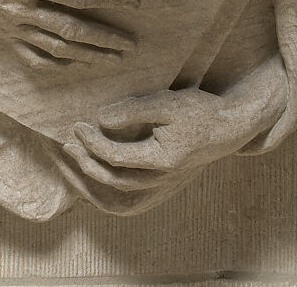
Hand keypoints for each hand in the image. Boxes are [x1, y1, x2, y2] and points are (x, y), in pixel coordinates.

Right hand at [0, 0, 137, 66]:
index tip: (133, 3)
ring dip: (86, 55)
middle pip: (73, 28)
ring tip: (111, 60)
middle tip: (131, 46)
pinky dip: (54, 64)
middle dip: (104, 38)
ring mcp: (14, 26)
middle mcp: (26, 10)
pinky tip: (71, 66)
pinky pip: (31, 56)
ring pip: (56, 47)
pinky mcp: (2, 35)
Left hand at [62, 61, 286, 190]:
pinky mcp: (161, 182)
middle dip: (85, 163)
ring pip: (119, 193)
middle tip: (67, 144)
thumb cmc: (199, 111)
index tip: (77, 125)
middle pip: (113, 180)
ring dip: (92, 178)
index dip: (92, 142)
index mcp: (161, 160)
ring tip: (73, 160)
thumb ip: (134, 110)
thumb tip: (100, 119)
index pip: (115, 157)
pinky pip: (127, 194)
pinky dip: (107, 186)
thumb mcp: (167, 103)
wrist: (229, 128)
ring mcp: (161, 183)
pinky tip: (92, 171)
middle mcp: (160, 178)